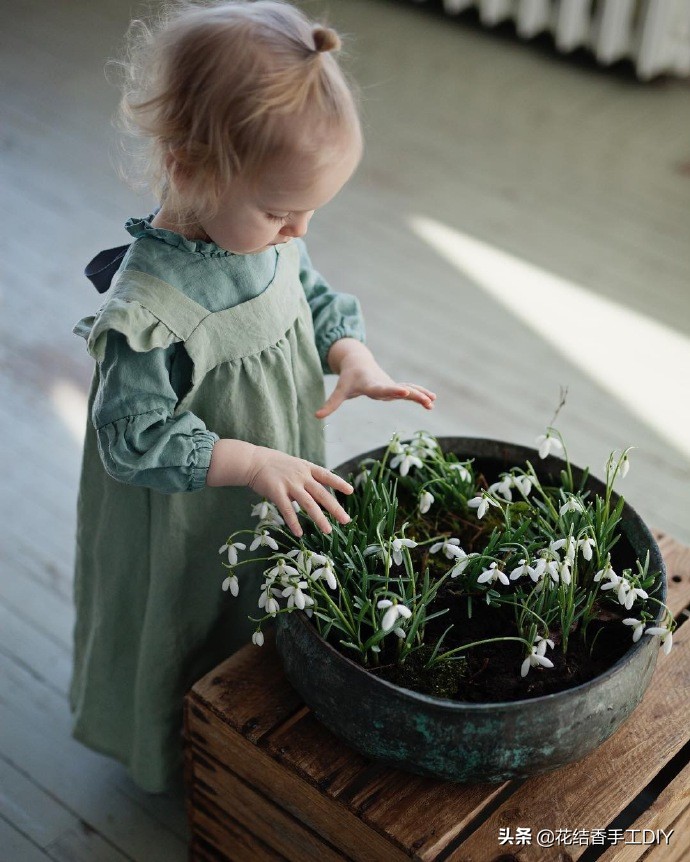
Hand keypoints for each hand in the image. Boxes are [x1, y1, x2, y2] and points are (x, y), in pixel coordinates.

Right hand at [247, 446, 352, 536]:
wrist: (253, 461)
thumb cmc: (274, 465)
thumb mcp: (295, 466)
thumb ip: (306, 479)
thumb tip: (317, 496)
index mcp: (307, 468)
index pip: (326, 475)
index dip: (339, 483)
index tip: (350, 491)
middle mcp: (301, 476)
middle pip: (321, 494)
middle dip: (335, 508)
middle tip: (346, 520)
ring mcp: (289, 484)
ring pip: (308, 504)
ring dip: (319, 518)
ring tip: (328, 531)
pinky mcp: (276, 492)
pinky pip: (287, 510)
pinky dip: (294, 522)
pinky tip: (299, 533)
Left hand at [316, 339, 435, 418]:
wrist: (358, 362)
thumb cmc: (348, 379)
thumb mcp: (339, 391)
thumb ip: (330, 404)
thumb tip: (316, 416)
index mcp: (371, 385)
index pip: (383, 389)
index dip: (392, 391)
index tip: (403, 391)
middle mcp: (384, 384)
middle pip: (400, 390)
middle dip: (413, 395)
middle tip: (427, 401)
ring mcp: (391, 385)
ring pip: (408, 389)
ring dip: (420, 395)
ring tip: (432, 402)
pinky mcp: (394, 387)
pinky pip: (410, 390)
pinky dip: (420, 393)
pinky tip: (432, 401)